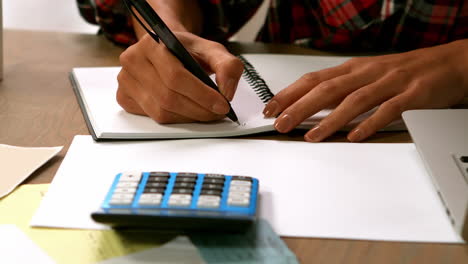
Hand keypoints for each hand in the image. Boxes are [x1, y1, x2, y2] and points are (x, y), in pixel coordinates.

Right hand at [116, 32, 243, 122]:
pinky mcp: (124, 97)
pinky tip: (187, 111)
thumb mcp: (212, 50)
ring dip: (189, 117)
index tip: (222, 105)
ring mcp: (125, 80)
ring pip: (161, 112)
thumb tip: (226, 92)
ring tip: (205, 112)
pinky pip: (153, 118)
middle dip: (199, 110)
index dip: (201, 95)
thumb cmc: (186, 51)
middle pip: (169, 98)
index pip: (176, 76)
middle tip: (217, 112)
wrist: (166, 49)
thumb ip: (227, 66)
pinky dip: (176, 119)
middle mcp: (132, 60)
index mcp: (151, 43)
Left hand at [263, 40, 467, 141]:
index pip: (313, 80)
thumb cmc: (402, 72)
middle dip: (300, 107)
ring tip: (311, 136)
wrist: (448, 63)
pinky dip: (369, 123)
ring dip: (329, 119)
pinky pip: (388, 110)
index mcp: (353, 69)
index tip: (270, 108)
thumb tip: (308, 105)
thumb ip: (340, 89)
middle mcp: (367, 73)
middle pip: (327, 89)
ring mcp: (390, 83)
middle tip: (280, 123)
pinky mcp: (413, 94)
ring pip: (354, 100)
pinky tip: (354, 136)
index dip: (290, 93)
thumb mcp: (365, 75)